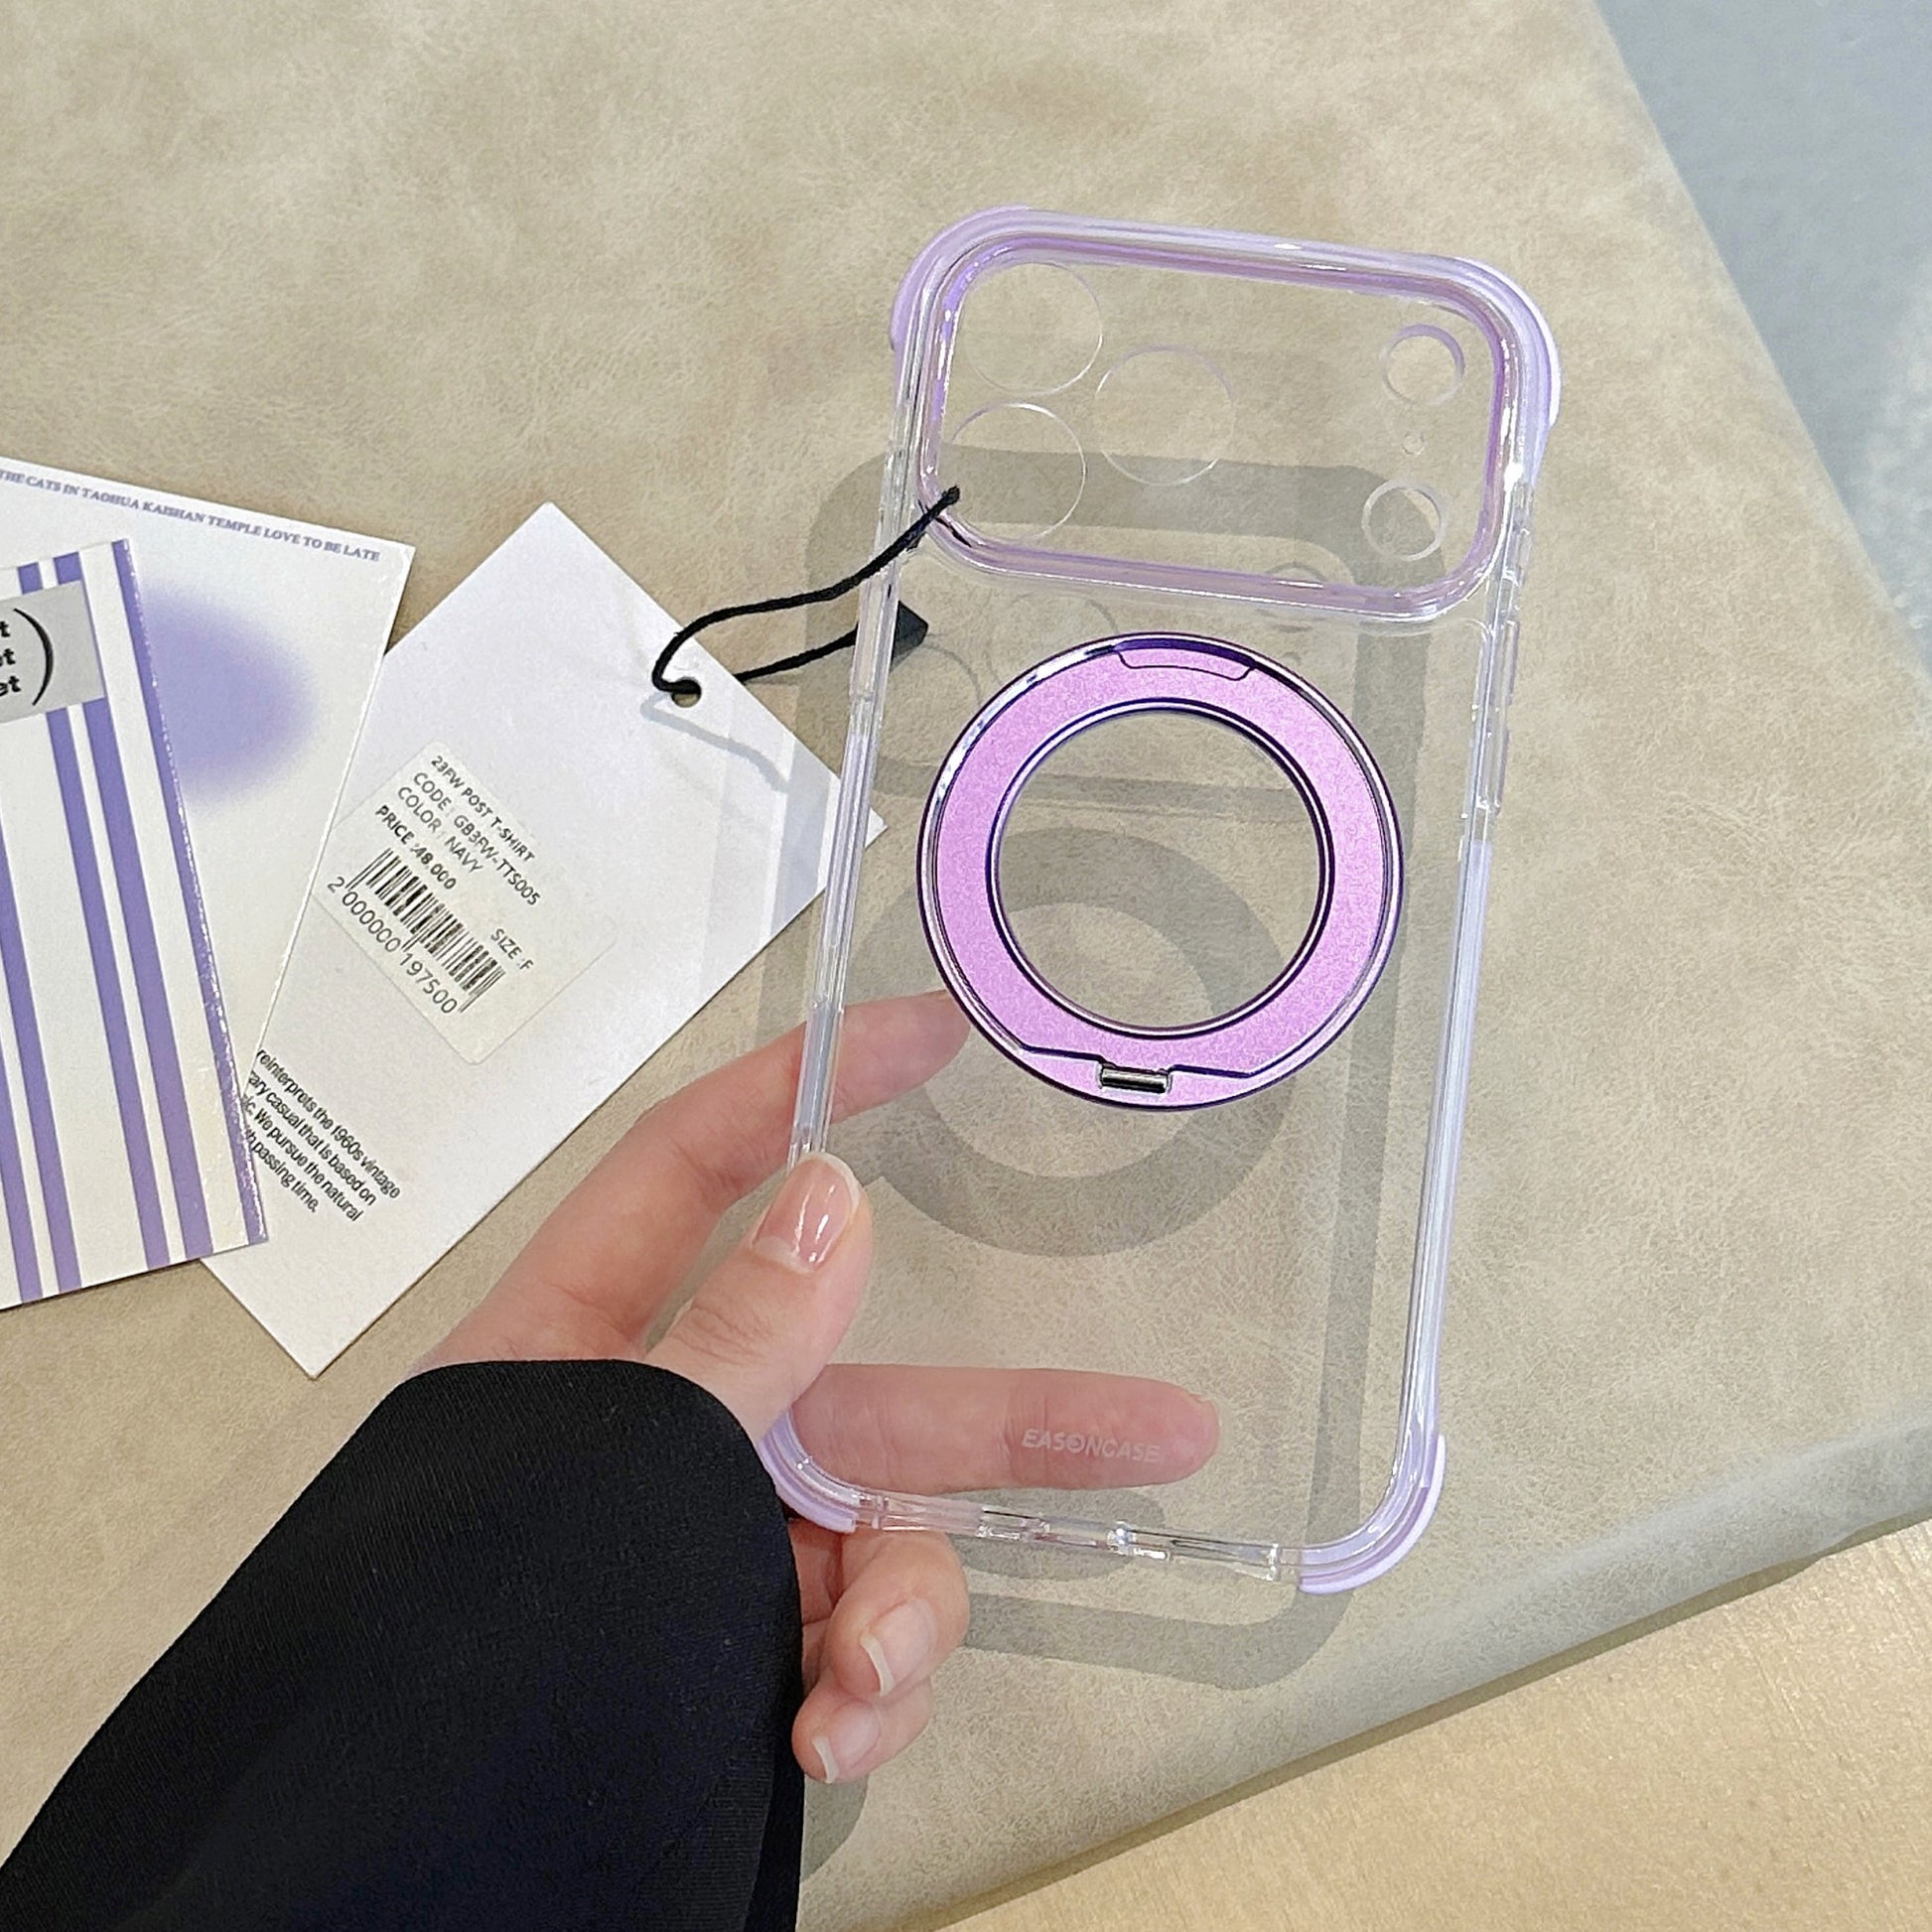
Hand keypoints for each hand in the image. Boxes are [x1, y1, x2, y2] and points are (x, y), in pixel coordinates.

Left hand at [418, 991, 1217, 1783]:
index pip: (698, 1172)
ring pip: (876, 1546)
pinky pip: (847, 1654)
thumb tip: (835, 1198)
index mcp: (581, 1345)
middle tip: (1166, 1430)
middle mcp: (666, 1434)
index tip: (923, 1035)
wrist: (391, 1864)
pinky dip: (859, 1699)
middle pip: (866, 1390)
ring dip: (899, 1622)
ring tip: (859, 1686)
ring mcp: (710, 1550)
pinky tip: (822, 1741)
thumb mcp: (600, 1464)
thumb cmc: (449, 1642)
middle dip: (1016, 1424)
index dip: (804, 1089)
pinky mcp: (740, 1653)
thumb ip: (729, 1343)